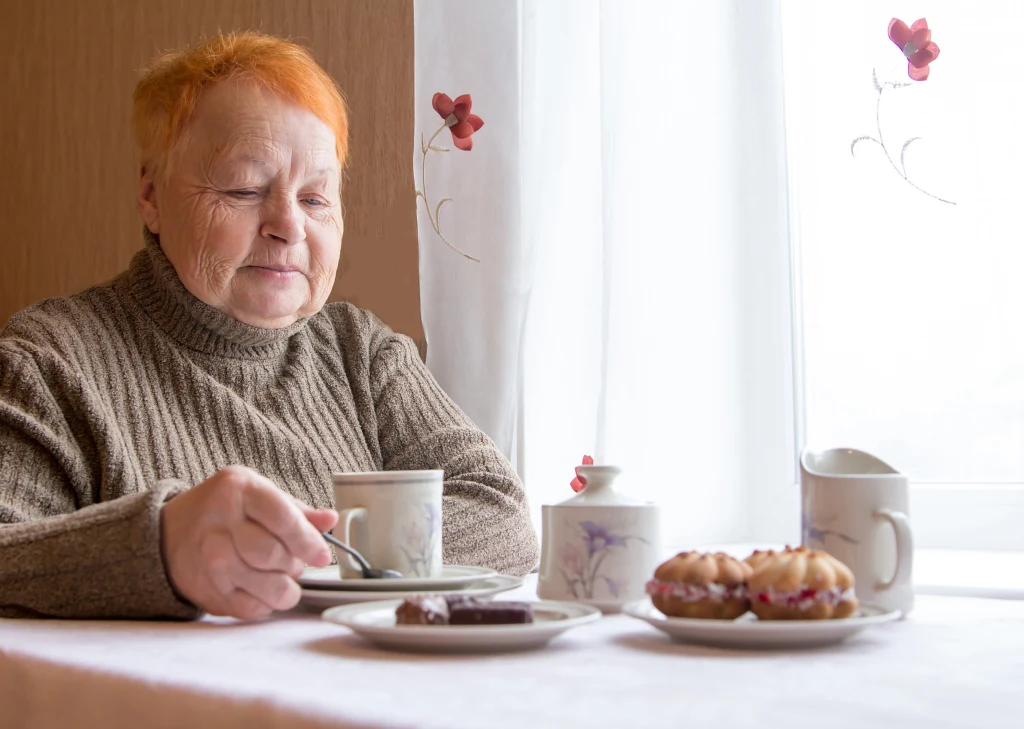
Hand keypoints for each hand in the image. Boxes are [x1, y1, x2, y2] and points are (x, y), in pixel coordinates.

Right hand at [159, 465, 336, 618]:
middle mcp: (220, 522)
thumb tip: (330, 520)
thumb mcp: (259, 495)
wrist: (170, 533)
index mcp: (239, 490)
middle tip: (295, 564)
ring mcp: (210, 558)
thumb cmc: (225, 510)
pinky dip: (265, 604)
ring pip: (263, 584)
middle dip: (293, 565)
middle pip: (271, 554)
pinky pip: (248, 607)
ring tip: (283, 580)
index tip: (321, 555)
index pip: (282, 519)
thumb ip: (296, 510)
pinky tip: (263, 592)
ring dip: (283, 589)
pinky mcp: (206, 588)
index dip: (308, 541)